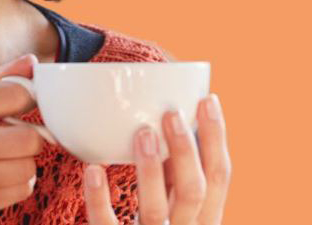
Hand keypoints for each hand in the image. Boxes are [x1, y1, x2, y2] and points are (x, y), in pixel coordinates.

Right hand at [0, 54, 45, 221]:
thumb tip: (32, 63)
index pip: (13, 97)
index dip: (28, 96)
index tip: (24, 100)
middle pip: (28, 139)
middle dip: (29, 134)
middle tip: (16, 133)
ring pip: (27, 167)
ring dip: (22, 160)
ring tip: (4, 155)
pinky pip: (21, 191)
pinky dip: (18, 181)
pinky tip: (0, 173)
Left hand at [83, 94, 230, 224]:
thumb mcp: (178, 212)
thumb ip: (178, 182)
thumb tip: (177, 126)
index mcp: (204, 221)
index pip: (219, 178)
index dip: (216, 139)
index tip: (207, 100)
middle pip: (194, 192)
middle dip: (185, 151)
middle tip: (170, 113)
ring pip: (156, 209)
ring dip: (150, 169)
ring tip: (141, 133)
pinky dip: (99, 198)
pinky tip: (92, 169)